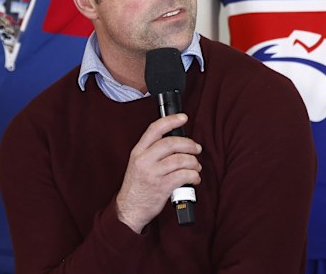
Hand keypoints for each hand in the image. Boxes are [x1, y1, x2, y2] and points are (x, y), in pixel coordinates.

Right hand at [116, 113, 201, 232]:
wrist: (129, 209)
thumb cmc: (137, 186)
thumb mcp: (138, 163)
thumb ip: (152, 151)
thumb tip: (176, 141)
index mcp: (138, 152)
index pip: (155, 129)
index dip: (170, 120)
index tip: (183, 117)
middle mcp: (144, 160)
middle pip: (171, 143)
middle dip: (189, 144)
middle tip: (196, 148)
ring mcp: (153, 173)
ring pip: (180, 160)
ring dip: (193, 162)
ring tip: (196, 167)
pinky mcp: (162, 187)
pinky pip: (183, 175)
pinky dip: (193, 176)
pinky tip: (194, 178)